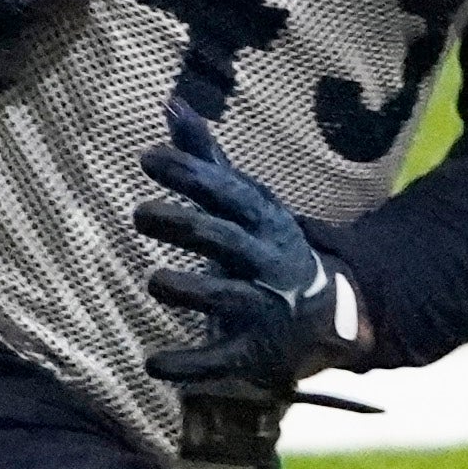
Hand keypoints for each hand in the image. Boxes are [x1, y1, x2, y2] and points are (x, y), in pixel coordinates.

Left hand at [133, 103, 365, 390]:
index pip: (227, 192)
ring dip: (190, 289)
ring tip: (154, 281)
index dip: (190, 174)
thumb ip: (205, 159)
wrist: (329, 316)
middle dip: (185, 225)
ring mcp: (262, 309)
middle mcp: (266, 262)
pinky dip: (188, 365)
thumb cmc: (264, 248)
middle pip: (225, 239)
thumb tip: (171, 103)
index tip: (147, 158)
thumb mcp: (243, 204)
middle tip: (139, 212)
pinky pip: (221, 360)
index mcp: (262, 221)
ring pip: (227, 297)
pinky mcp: (254, 353)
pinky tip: (152, 365)